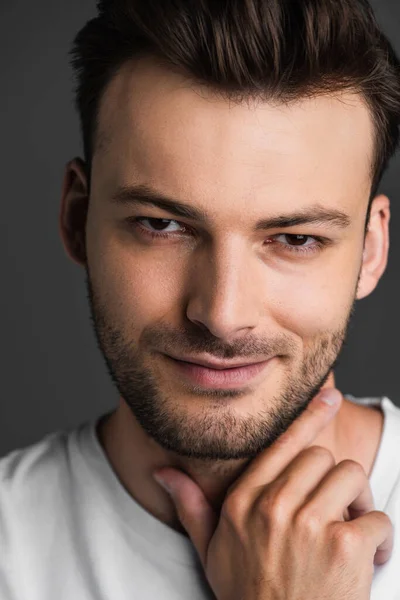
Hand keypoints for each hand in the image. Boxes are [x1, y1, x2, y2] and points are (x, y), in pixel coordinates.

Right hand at [153, 388, 392, 599]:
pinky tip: (369, 558)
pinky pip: (377, 517)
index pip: (282, 444)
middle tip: (336, 508)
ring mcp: (309, 525)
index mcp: (244, 502)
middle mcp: (274, 507)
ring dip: (359, 501)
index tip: (328, 395)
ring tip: (352, 530)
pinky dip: (381, 537)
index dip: (309, 415)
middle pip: (321, 456)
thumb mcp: (211, 552)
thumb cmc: (247, 596)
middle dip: (334, 479)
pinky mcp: (344, 548)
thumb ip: (191, 506)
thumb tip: (162, 472)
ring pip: (350, 475)